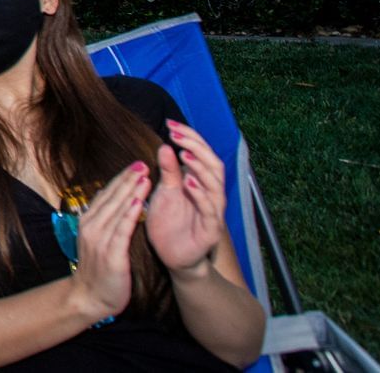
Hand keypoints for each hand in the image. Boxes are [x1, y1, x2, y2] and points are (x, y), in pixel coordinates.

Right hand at [67, 160, 148, 320]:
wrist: (90, 298)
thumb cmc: (99, 270)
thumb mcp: (99, 241)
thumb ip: (108, 222)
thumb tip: (121, 202)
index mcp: (88, 221)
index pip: (106, 194)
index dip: (121, 178)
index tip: (136, 164)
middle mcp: (91, 227)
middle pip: (112, 197)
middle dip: (128, 179)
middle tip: (143, 162)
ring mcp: (99, 240)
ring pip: (117, 209)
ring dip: (131, 191)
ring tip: (145, 176)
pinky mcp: (110, 254)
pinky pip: (121, 230)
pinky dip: (130, 214)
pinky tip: (140, 201)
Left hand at [146, 121, 228, 276]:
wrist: (171, 256)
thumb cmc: (168, 222)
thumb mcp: (164, 192)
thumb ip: (167, 171)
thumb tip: (166, 145)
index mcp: (201, 183)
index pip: (202, 154)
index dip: (190, 137)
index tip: (170, 124)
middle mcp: (211, 195)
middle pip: (213, 165)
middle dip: (196, 146)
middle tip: (176, 134)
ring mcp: (213, 212)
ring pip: (215, 185)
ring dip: (200, 168)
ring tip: (184, 155)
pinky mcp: (210, 230)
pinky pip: (210, 210)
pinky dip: (201, 194)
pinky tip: (188, 182)